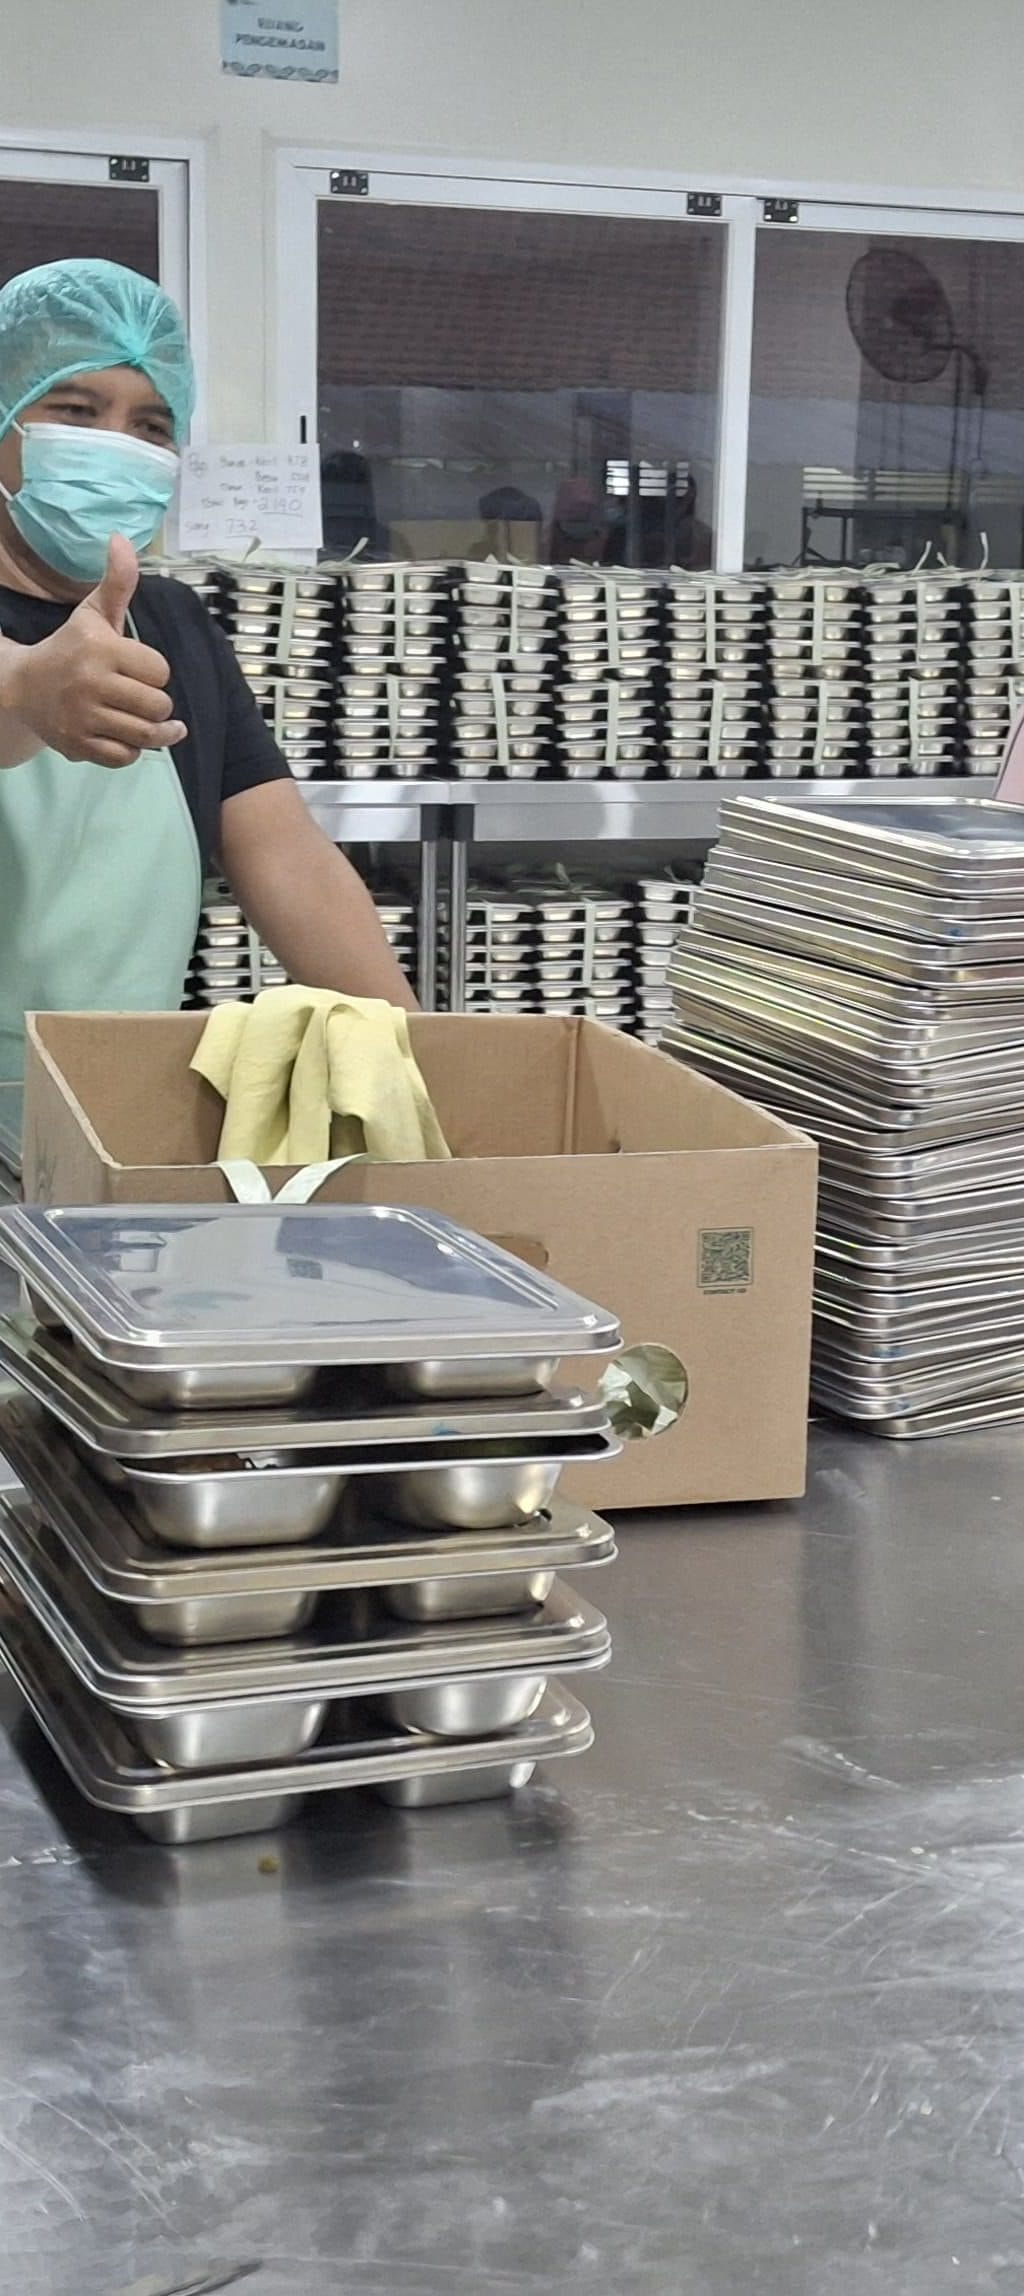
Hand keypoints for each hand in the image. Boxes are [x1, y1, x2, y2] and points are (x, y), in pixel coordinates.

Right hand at [1, 534, 186, 768]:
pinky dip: (132, 751)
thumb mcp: (92, 613)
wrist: (23, 686)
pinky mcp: (78, 746)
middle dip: (157, 703)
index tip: (140, 669)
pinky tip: (129, 738)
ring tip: (160, 726)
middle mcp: (91, 684)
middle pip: (157, 705)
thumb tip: (123, 538)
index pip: (159, 670)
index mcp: (100, 649)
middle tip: (144, 698)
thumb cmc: (69, 647)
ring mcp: (84, 718)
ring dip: (155, 732)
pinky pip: (125, 757)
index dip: (155, 671)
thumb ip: (117, 582)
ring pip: (145, 735)